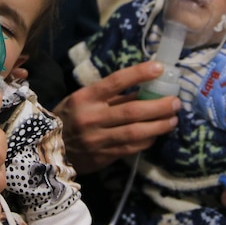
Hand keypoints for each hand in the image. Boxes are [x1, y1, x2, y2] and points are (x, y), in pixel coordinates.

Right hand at [53, 61, 179, 173]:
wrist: (49, 149)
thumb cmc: (70, 117)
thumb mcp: (83, 100)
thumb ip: (111, 96)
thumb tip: (145, 87)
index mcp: (86, 97)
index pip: (115, 81)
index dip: (138, 74)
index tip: (159, 68)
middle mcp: (91, 117)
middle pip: (131, 111)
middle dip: (159, 106)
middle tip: (176, 102)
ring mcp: (97, 139)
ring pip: (135, 132)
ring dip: (159, 125)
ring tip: (173, 119)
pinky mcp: (103, 156)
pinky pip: (131, 148)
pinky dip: (148, 140)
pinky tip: (157, 134)